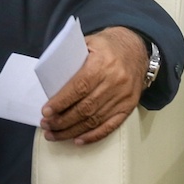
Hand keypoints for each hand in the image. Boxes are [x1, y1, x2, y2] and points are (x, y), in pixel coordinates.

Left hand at [39, 26, 147, 144]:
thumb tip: (49, 80)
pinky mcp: (129, 106)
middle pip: (86, 107)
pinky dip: (93, 136)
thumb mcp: (88, 43)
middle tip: (46, 125)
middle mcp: (115, 81)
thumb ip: (71, 59)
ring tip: (55, 134)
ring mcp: (124, 96)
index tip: (46, 112)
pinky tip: (78, 140)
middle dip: (63, 120)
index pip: (79, 87)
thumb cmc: (107, 45)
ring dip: (72, 130)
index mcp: (103, 63)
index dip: (61, 102)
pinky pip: (111, 125)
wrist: (137, 48)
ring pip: (95, 119)